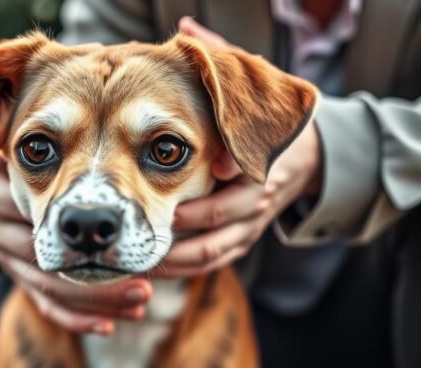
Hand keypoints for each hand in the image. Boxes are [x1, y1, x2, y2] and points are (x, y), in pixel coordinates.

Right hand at [0, 140, 151, 333]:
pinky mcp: (14, 275)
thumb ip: (37, 151)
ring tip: (137, 302)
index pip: (41, 223)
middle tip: (146, 283)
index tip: (130, 237)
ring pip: (49, 289)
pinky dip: (72, 317)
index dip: (84, 235)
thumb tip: (80, 131)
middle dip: (99, 280)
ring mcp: (6, 258)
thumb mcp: (10, 144)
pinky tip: (105, 325)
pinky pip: (41, 303)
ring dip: (95, 301)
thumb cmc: (2, 155)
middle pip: (49, 266)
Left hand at [157, 18, 323, 277]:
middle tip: (134, 234)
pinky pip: (210, 263)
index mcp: (260, 163)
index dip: (209, 191)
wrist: (305, 154)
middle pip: (216, 228)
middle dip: (176, 234)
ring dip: (171, 261)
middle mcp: (255, 201)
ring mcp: (248, 226)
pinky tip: (146, 267)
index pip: (236, 185)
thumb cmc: (263, 116)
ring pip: (210, 254)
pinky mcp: (240, 242)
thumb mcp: (248, 86)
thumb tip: (184, 30)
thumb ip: (218, 64)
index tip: (182, 194)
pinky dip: (179, 268)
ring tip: (131, 261)